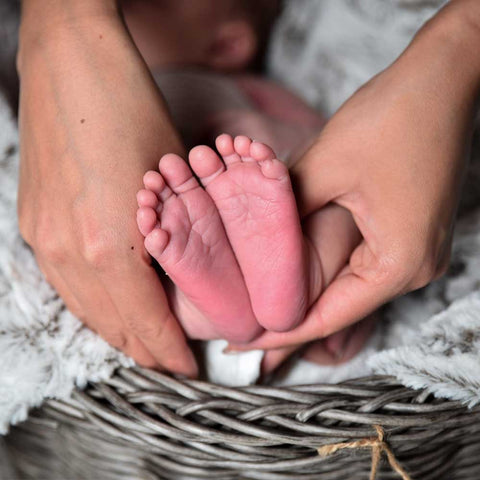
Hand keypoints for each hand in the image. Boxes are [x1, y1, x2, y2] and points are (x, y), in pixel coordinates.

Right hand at [17, 1, 196, 375]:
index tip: (186, 368)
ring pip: (84, 309)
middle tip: (170, 365)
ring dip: (117, 332)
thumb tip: (182, 268)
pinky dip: (92, 304)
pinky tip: (109, 307)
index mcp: (111, 243)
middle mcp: (70, 250)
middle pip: (112, 324)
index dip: (169, 350)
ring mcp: (44, 237)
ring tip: (144, 346)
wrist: (71, 63)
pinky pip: (65, 283)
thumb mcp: (170, 176)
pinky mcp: (33, 222)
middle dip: (144, 350)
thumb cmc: (130, 109)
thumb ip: (173, 230)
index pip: (146, 320)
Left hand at [229, 0, 479, 351]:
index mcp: (398, 263)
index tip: (242, 345)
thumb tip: (256, 240)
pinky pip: (362, 264)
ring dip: (307, 292)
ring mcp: (416, 250)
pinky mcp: (409, 231)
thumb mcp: (325, 167)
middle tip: (242, 330)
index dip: (280, 334)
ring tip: (261, 305)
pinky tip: (295, 271)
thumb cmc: (393, 117)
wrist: (442, 79)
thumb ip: (287, 212)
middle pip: (339, 308)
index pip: (326, 318)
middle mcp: (414, 267)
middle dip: (289, 318)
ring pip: (349, 287)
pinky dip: (327, 270)